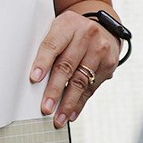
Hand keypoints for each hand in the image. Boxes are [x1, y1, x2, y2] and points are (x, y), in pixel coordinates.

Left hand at [29, 10, 119, 127]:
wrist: (102, 25)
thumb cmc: (72, 30)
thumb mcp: (58, 28)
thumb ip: (48, 47)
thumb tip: (33, 76)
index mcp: (68, 24)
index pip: (52, 45)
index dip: (42, 62)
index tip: (34, 79)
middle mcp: (86, 35)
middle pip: (67, 66)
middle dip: (55, 90)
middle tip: (46, 107)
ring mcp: (100, 50)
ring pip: (81, 81)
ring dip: (68, 102)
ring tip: (58, 118)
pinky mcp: (109, 65)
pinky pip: (91, 88)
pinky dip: (80, 103)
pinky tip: (71, 113)